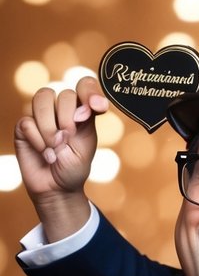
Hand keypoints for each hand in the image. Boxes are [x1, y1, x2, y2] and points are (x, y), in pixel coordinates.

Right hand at [14, 75, 108, 240]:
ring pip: (42, 99)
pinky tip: (44, 153)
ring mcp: (41, 116)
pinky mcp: (24, 127)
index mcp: (80, 110)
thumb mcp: (88, 143)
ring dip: (50, 127)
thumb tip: (85, 105)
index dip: (90, 91)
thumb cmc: (74, 167)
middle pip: (63, 94)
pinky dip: (38, 140)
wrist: (57, 189)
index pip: (84, 86)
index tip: (97, 107)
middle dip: (67, 117)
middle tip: (68, 138)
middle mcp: (60, 109)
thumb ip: (87, 121)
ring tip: (56, 147)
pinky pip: (28, 122)